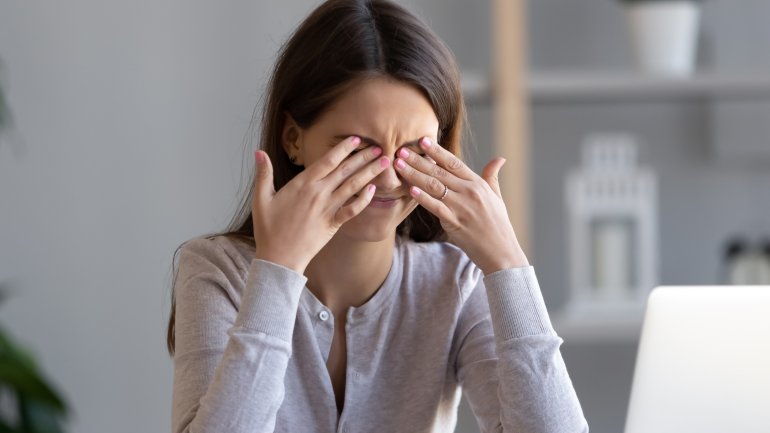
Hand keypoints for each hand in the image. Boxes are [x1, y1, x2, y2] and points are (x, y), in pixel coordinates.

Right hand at [251, 136, 389, 272]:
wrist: (279, 258)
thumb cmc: (268, 229)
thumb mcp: (261, 199)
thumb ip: (263, 174)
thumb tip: (258, 152)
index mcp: (302, 184)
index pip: (327, 160)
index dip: (343, 148)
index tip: (356, 139)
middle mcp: (318, 193)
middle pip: (345, 170)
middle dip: (363, 157)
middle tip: (379, 146)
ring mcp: (327, 209)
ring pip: (352, 186)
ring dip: (369, 173)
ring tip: (384, 162)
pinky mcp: (333, 224)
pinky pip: (352, 210)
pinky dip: (363, 199)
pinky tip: (373, 189)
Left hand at [393, 137, 528, 274]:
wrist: (502, 252)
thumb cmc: (498, 225)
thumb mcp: (497, 197)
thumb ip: (492, 176)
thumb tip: (500, 158)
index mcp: (478, 184)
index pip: (454, 163)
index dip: (437, 151)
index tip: (422, 141)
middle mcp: (469, 192)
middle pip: (439, 171)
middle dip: (418, 160)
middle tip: (400, 149)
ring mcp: (462, 207)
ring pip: (434, 186)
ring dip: (414, 174)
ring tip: (399, 165)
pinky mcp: (455, 223)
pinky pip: (436, 207)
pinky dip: (423, 198)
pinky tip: (410, 190)